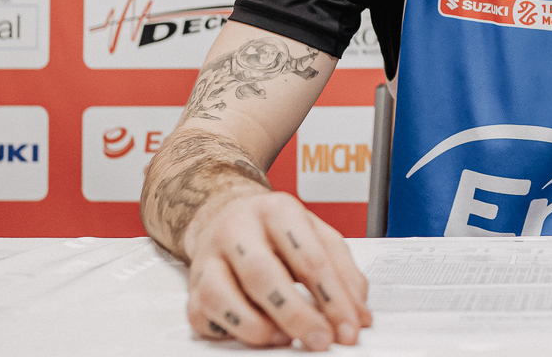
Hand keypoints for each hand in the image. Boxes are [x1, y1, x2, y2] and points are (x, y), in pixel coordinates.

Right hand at [183, 189, 372, 349]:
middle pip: (263, 274)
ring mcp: (209, 257)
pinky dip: (232, 332)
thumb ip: (343, 272)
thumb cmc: (276, 230)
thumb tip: (358, 315)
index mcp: (277, 210)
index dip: (333, 298)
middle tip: (321, 340)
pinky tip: (257, 334)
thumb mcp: (317, 236)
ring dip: (259, 327)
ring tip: (286, 339)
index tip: (349, 327)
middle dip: (297, 315)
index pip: (309, 257)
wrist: (226, 214)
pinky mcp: (193, 286)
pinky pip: (204, 317)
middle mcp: (238, 229)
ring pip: (222, 296)